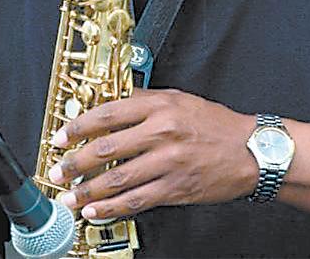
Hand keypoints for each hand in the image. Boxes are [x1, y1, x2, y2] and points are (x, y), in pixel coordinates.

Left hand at [47, 88, 258, 219]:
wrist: (250, 150)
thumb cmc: (216, 124)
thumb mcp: (181, 99)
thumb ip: (146, 100)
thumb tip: (112, 102)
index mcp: (161, 105)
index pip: (109, 113)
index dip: (80, 125)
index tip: (62, 135)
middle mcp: (163, 131)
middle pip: (107, 147)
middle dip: (76, 161)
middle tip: (59, 169)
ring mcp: (169, 162)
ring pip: (117, 178)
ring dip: (87, 189)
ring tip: (70, 195)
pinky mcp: (175, 188)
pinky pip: (136, 200)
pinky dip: (111, 207)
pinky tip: (96, 210)